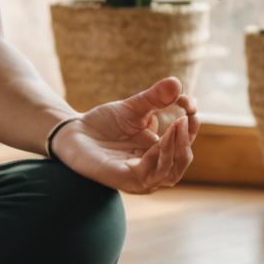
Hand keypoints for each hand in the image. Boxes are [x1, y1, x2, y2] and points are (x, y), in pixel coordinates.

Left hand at [50, 76, 199, 193]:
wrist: (72, 132)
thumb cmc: (104, 123)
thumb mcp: (132, 108)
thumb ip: (154, 98)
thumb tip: (176, 82)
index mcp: (160, 152)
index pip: (185, 143)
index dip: (191, 126)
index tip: (191, 104)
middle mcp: (154, 168)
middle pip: (182, 160)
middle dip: (187, 139)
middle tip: (185, 117)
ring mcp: (141, 178)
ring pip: (170, 170)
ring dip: (176, 148)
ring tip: (177, 125)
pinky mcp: (126, 180)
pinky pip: (149, 173)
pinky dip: (158, 157)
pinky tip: (159, 140)